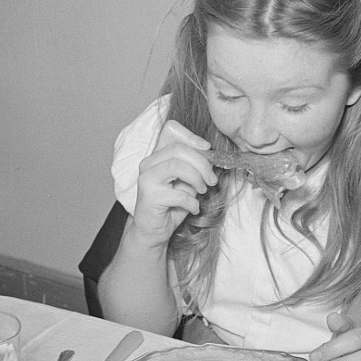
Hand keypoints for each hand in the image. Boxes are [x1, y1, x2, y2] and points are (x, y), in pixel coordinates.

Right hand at [131, 120, 216, 245]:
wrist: (154, 231)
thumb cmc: (172, 205)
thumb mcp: (188, 181)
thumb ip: (195, 166)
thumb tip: (213, 156)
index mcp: (158, 155)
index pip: (171, 129)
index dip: (192, 136)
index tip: (207, 150)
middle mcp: (149, 163)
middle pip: (180, 149)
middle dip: (202, 164)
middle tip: (212, 179)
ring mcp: (147, 178)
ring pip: (177, 166)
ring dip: (197, 179)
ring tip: (203, 191)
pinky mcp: (149, 196)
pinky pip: (179, 194)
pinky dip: (192, 202)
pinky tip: (193, 209)